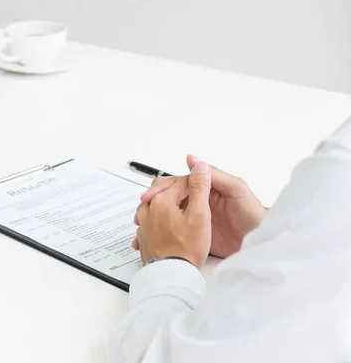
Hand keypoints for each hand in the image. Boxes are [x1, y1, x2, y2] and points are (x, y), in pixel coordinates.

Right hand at [134, 155, 266, 257]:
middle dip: (152, 203)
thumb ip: (215, 175)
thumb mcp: (236, 189)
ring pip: (168, 215)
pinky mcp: (196, 236)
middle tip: (140, 212)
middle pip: (168, 198)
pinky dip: (161, 236)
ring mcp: (195, 219)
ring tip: (140, 226)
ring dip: (152, 219)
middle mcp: (198, 202)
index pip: (177, 184)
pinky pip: (175, 233)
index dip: (162, 189)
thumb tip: (194, 160)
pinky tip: (151, 240)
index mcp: (205, 189)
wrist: (263, 243)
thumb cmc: (253, 214)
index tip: (150, 196)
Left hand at [135, 160, 211, 268]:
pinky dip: (161, 220)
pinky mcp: (144, 236)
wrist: (172, 275)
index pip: (182, 182)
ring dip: (170, 206)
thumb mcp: (200, 214)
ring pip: (157, 205)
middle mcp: (148, 209)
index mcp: (162, 200)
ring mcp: (144, 223)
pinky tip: (172, 228)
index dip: (198, 185)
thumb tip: (199, 166)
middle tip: (196, 202)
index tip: (208, 192)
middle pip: (166, 192)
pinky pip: (152, 221)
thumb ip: (199, 188)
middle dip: (181, 194)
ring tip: (184, 215)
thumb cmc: (186, 248)